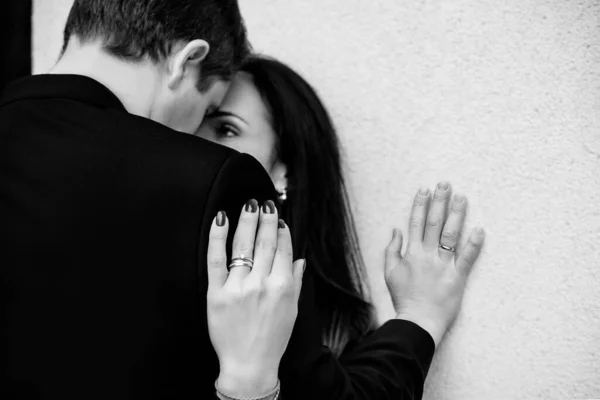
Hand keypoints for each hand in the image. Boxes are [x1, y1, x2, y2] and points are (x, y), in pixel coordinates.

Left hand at [207, 199, 304, 397]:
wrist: (248, 365)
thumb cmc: (272, 340)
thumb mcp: (291, 310)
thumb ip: (295, 282)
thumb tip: (298, 260)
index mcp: (282, 287)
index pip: (283, 249)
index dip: (282, 231)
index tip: (280, 219)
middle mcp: (261, 284)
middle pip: (265, 243)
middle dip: (267, 219)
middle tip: (266, 203)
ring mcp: (238, 287)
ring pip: (243, 246)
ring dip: (247, 221)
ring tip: (249, 205)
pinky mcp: (216, 293)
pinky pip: (216, 258)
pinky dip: (218, 236)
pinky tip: (221, 220)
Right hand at [384, 182, 484, 346]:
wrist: (418, 321)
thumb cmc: (403, 298)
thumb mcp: (390, 273)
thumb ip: (392, 250)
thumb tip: (396, 230)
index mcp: (411, 253)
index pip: (416, 222)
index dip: (420, 204)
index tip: (424, 189)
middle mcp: (428, 255)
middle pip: (434, 223)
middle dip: (439, 201)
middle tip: (445, 184)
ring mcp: (444, 265)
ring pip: (450, 235)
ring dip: (457, 214)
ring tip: (462, 197)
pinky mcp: (458, 277)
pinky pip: (467, 258)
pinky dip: (474, 243)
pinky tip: (480, 229)